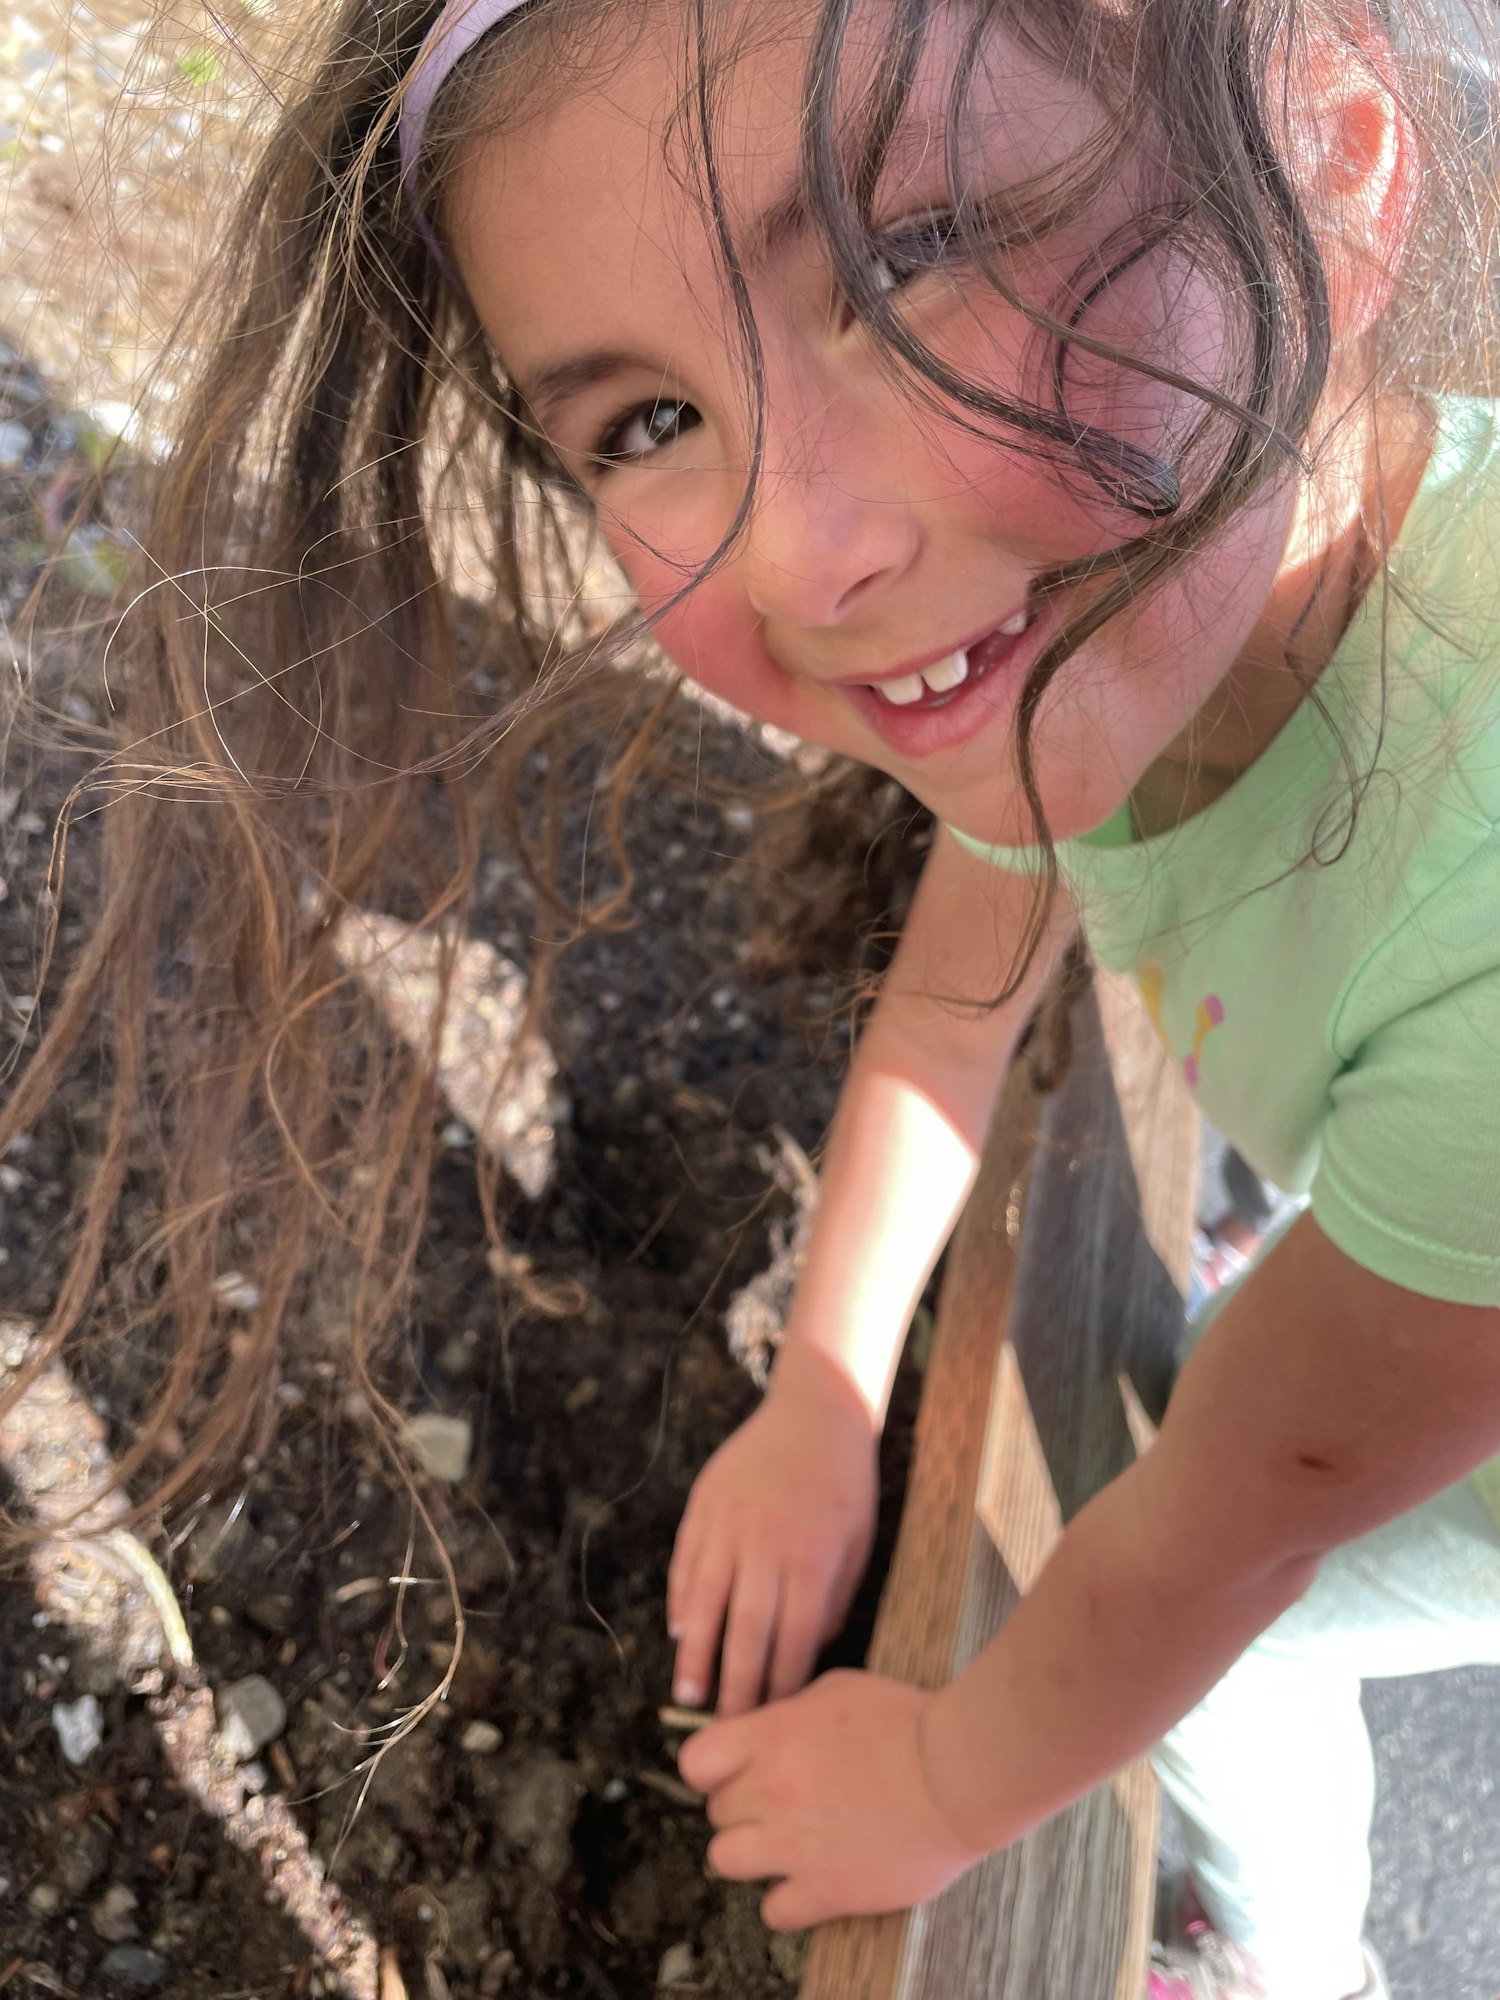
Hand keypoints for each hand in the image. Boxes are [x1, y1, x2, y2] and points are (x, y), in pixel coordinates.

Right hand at [667, 1344, 877, 1713]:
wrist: (816, 1413)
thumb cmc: (845, 1487)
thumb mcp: (856, 1545)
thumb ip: (830, 1600)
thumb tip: (802, 1652)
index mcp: (812, 1560)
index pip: (792, 1640)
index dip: (780, 1686)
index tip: (772, 1721)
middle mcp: (766, 1546)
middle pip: (745, 1632)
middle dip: (734, 1686)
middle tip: (725, 1728)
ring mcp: (730, 1523)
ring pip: (705, 1601)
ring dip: (694, 1654)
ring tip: (687, 1694)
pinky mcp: (705, 1503)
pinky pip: (687, 1561)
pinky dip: (680, 1599)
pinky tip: (679, 1631)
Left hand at [677, 1669, 982, 1928]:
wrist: (958, 1774)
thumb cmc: (907, 1723)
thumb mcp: (838, 1690)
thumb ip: (789, 1713)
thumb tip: (767, 1731)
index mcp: (773, 1738)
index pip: (696, 1761)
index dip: (711, 1766)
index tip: (730, 1768)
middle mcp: (774, 1792)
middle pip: (716, 1811)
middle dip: (740, 1803)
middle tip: (774, 1800)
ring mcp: (797, 1846)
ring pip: (726, 1860)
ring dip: (749, 1850)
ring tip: (781, 1841)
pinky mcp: (828, 1890)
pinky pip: (774, 1910)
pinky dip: (785, 1899)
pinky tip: (807, 1879)